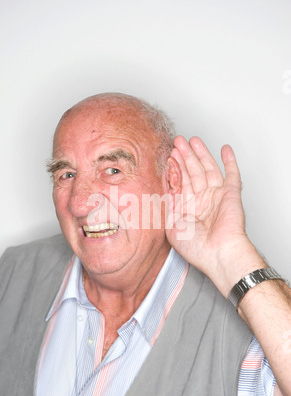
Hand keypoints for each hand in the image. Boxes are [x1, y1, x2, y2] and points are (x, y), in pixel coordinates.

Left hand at [166, 136, 264, 295]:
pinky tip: (224, 149)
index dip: (174, 168)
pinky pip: (231, 174)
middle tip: (177, 142)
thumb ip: (167, 206)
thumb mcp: (171, 226)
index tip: (168, 155)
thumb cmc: (196, 248)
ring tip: (192, 141)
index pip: (180, 183)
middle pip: (192, 172)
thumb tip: (163, 190)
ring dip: (200, 154)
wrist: (218, 254)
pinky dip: (229, 161)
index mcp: (188, 209)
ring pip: (207, 169)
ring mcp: (216, 196)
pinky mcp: (231, 194)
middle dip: (184, 156)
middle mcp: (201, 201)